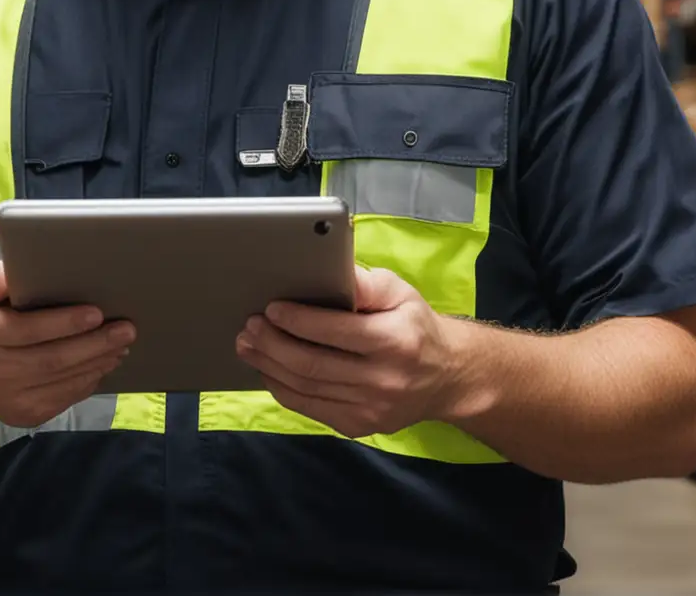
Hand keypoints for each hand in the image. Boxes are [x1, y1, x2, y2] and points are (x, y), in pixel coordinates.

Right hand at [0, 261, 134, 427]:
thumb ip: (2, 274)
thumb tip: (37, 265)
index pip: (27, 329)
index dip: (64, 323)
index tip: (97, 313)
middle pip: (50, 359)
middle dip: (93, 345)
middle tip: (125, 330)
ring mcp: (2, 396)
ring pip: (59, 381)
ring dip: (96, 363)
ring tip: (121, 346)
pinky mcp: (19, 415)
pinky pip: (61, 399)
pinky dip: (86, 382)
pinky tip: (101, 365)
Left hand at [235, 265, 466, 438]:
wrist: (446, 376)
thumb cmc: (416, 326)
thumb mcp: (400, 293)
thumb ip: (364, 282)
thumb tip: (328, 269)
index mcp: (394, 341)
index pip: (335, 331)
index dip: (297, 320)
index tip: (270, 308)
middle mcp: (384, 380)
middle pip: (312, 364)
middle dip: (272, 344)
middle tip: (249, 327)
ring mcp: (371, 409)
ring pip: (306, 389)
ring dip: (269, 366)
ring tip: (248, 346)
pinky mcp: (360, 426)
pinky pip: (310, 408)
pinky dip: (283, 389)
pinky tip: (269, 370)